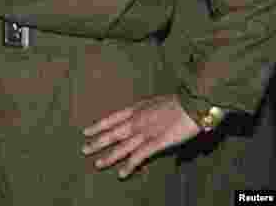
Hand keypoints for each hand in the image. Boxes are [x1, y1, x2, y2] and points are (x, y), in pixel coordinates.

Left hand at [81, 94, 200, 178]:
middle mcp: (136, 121)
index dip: (98, 126)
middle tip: (84, 149)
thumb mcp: (155, 102)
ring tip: (97, 164)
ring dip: (108, 157)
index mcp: (135, 109)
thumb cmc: (178, 102)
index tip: (86, 131)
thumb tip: (140, 116)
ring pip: (121, 147)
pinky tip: (121, 174)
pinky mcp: (156, 143)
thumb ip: (145, 111)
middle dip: (97, 142)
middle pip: (112, 133)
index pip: (111, 118)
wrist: (191, 104)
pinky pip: (139, 157)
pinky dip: (129, 166)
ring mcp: (144, 132)